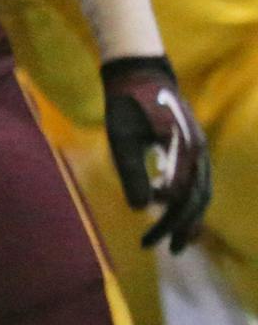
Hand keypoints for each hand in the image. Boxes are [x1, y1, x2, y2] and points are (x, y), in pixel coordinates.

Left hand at [101, 56, 211, 250]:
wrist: (140, 72)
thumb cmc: (126, 105)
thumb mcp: (121, 139)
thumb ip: (132, 172)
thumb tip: (141, 210)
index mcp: (184, 152)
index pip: (180, 200)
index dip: (167, 225)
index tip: (149, 243)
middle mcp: (198, 152)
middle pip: (197, 199)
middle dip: (184, 227)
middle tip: (170, 251)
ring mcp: (199, 147)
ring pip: (202, 190)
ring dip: (191, 216)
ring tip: (179, 238)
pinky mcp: (193, 144)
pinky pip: (198, 179)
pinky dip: (190, 198)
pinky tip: (174, 208)